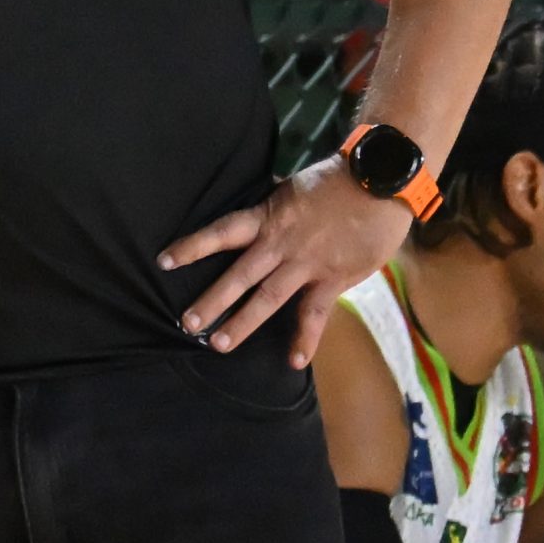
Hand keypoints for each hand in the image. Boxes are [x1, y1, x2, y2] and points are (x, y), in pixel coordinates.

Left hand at [157, 156, 412, 368]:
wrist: (379, 181)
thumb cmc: (337, 181)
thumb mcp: (294, 187)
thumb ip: (276, 203)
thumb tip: (262, 197)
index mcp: (268, 216)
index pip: (221, 231)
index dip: (192, 246)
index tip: (164, 261)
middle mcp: (280, 243)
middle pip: (238, 274)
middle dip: (212, 300)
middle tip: (187, 323)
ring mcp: (306, 263)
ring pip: (268, 297)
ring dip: (243, 322)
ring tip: (219, 344)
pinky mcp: (333, 278)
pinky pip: (315, 313)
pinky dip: (305, 339)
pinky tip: (294, 361)